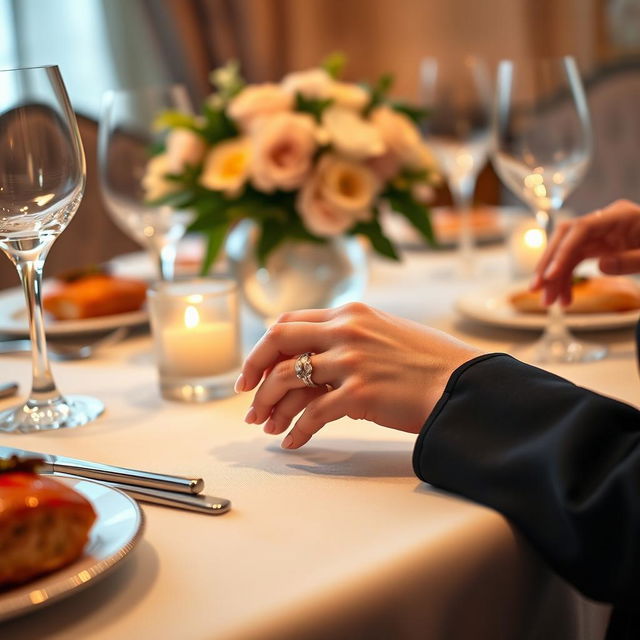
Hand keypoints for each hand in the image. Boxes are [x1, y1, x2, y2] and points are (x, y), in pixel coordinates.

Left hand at [235, 303, 481, 448]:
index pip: (289, 321)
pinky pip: (313, 414)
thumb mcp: (386, 332)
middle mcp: (346, 330)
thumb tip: (316, 357)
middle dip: (253, 370)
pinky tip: (292, 443)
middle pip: (277, 341)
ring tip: (264, 426)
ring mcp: (351, 361)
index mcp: (350, 313)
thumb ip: (350, 336)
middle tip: (246, 395)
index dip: (265, 346)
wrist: (464, 384)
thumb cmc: (430, 362)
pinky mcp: (359, 394)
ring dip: (270, 405)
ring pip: (288, 379)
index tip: (254, 368)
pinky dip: (297, 430)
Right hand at [531, 199, 639, 305]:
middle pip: (565, 239)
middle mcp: (603, 222)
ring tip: (549, 303)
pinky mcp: (597, 247)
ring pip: (565, 253)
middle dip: (548, 264)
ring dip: (554, 278)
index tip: (552, 274)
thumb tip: (601, 265)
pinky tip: (565, 299)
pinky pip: (573, 262)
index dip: (563, 250)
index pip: (581, 228)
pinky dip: (566, 280)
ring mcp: (598, 234)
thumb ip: (631, 260)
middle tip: (536, 289)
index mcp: (620, 216)